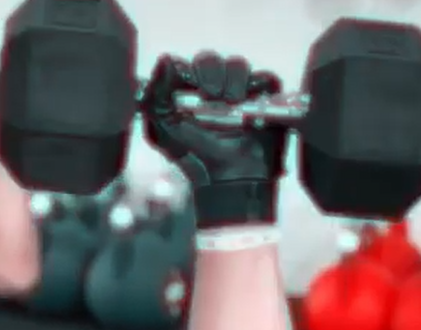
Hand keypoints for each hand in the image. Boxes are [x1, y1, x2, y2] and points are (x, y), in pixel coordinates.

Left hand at [140, 53, 287, 228]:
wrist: (227, 178)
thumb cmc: (193, 156)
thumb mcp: (163, 130)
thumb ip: (155, 96)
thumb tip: (165, 60)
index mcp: (185, 92)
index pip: (184, 66)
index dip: (185, 70)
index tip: (187, 85)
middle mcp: (212, 87)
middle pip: (209, 60)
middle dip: (208, 72)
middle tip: (210, 93)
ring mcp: (239, 90)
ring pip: (236, 65)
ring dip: (232, 80)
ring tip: (230, 102)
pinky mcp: (265, 96)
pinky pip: (263, 78)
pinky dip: (255, 86)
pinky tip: (246, 105)